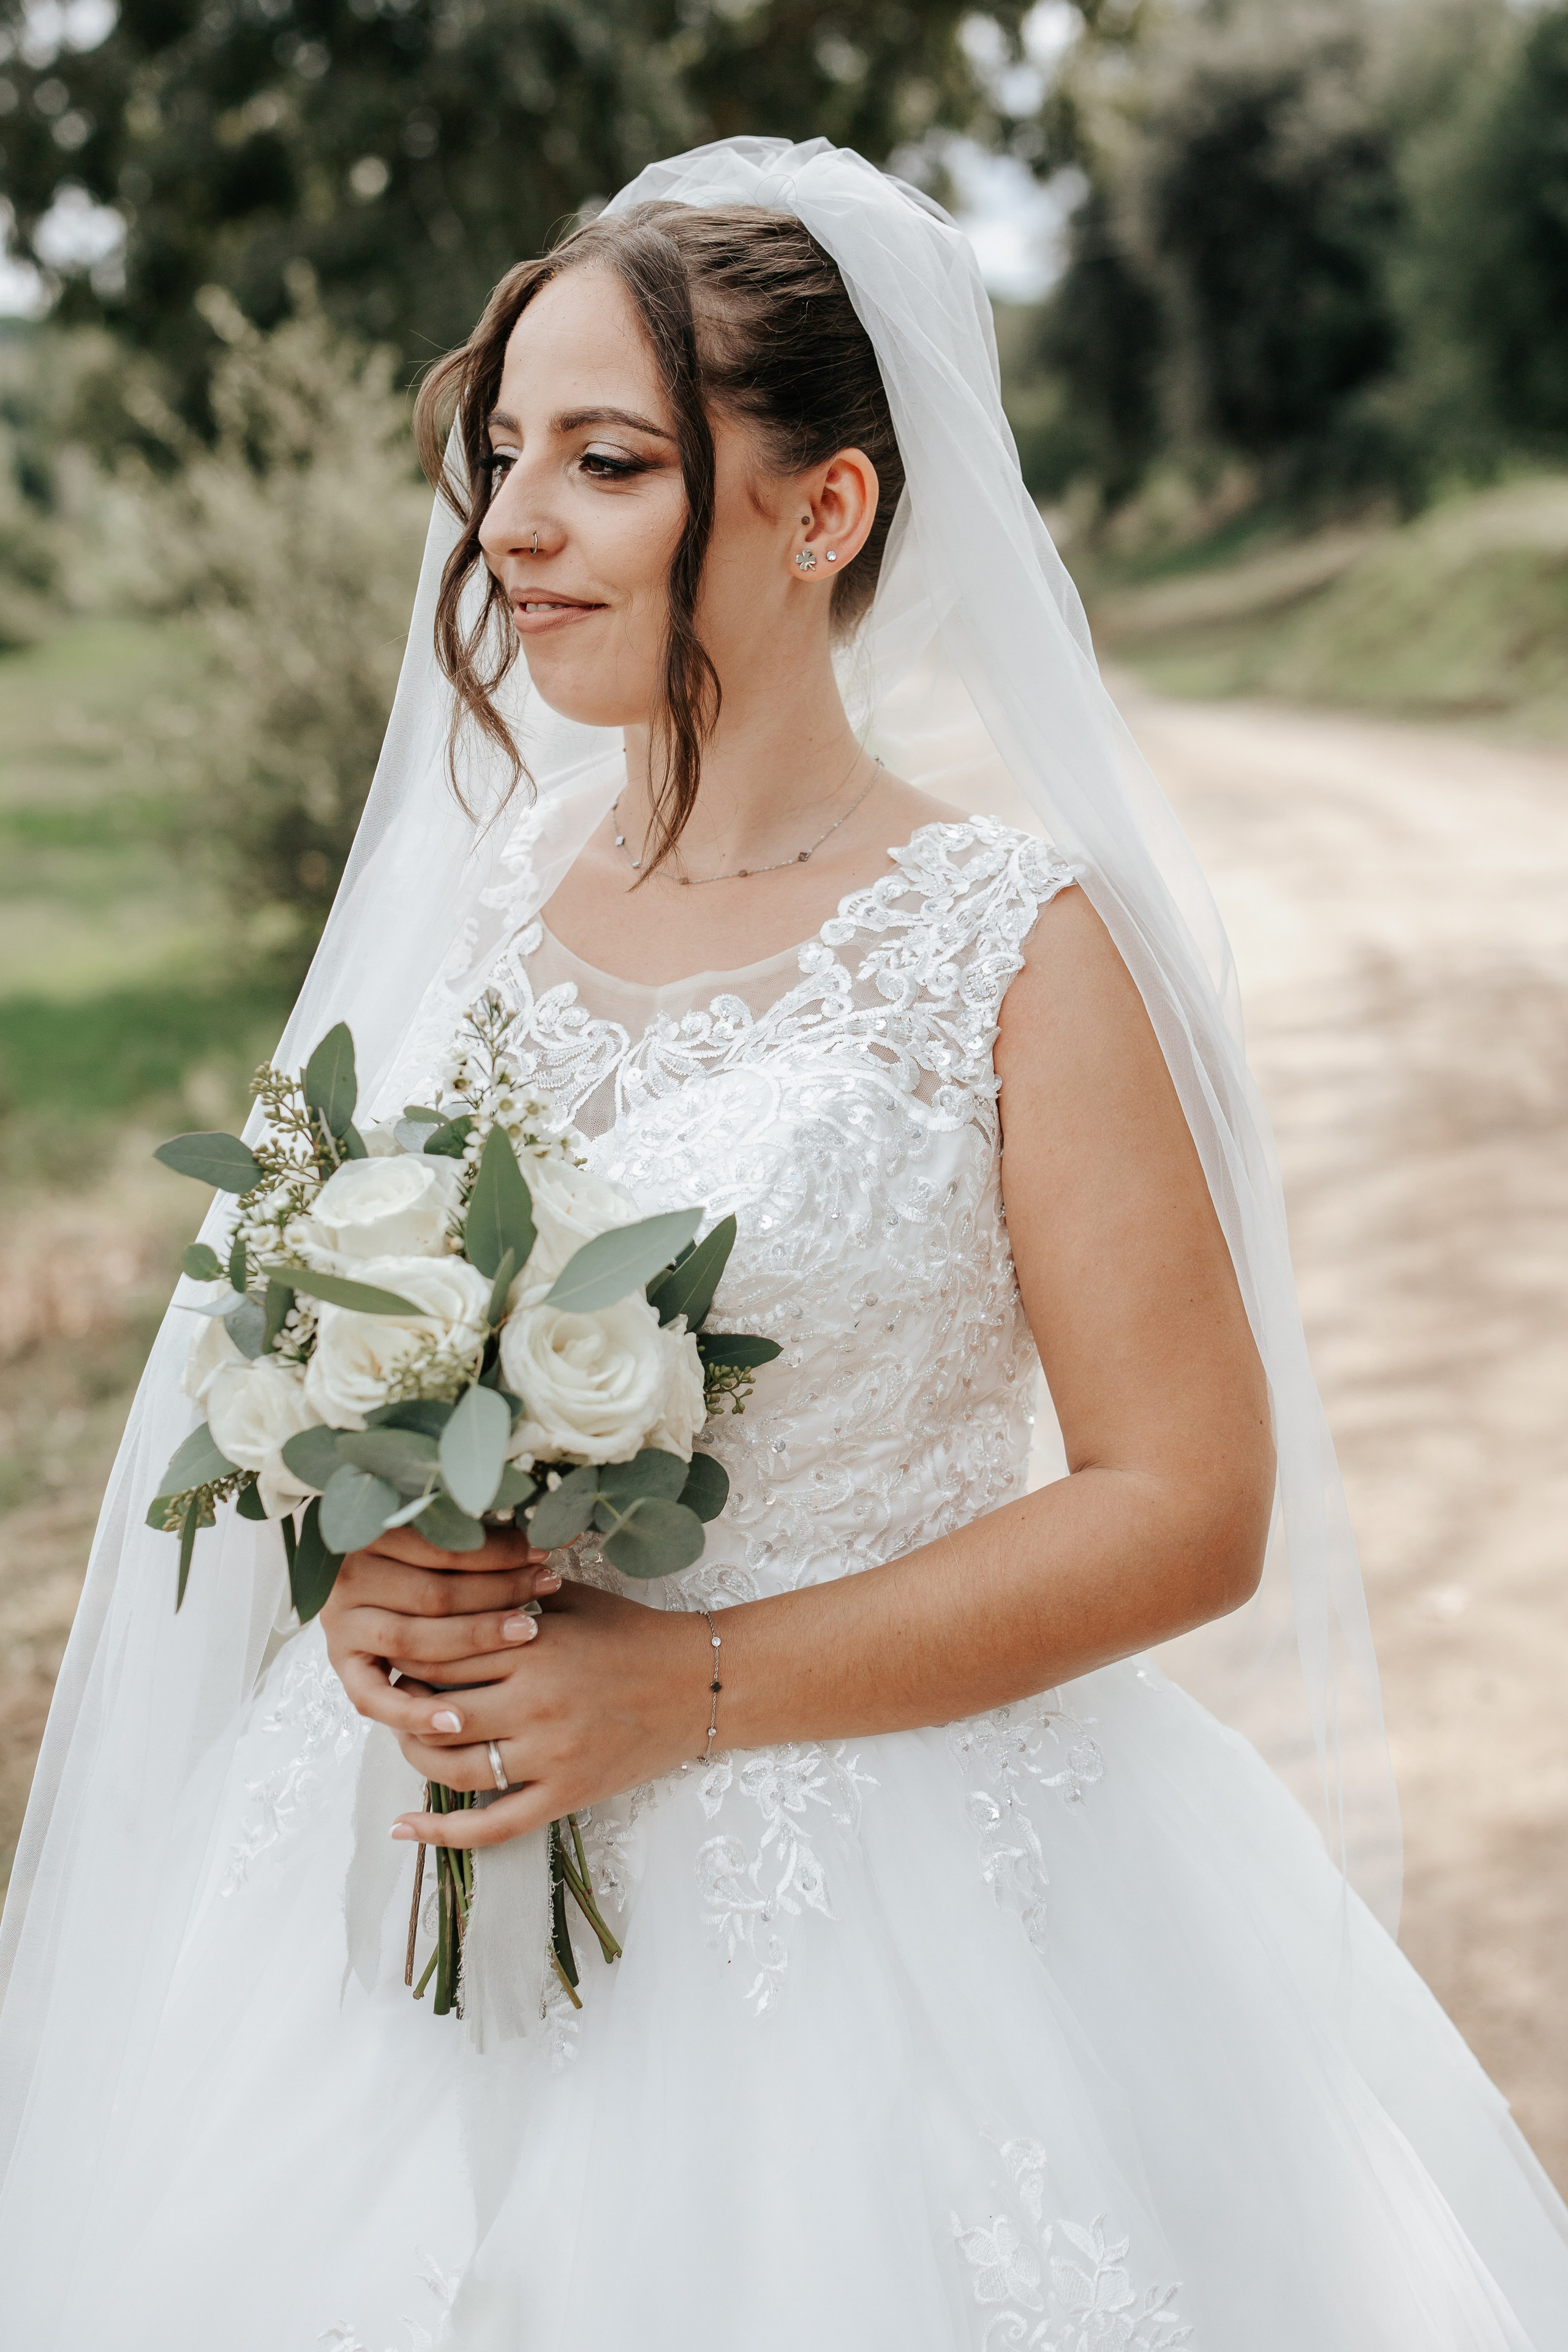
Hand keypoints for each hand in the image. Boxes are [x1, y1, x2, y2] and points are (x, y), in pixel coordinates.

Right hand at [321, 1523, 560, 1718]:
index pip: (441, 1548)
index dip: (498, 1551)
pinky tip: (458, 1722)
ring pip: (413, 1641)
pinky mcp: (345, 1668)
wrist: (354, 1581)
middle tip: (546, 1586)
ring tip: (527, 1632)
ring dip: (474, 1639)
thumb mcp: (436, 1532)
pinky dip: (416, 1712)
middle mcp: (348, 1581)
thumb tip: (559, 1529)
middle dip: (498, 1591)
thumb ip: (478, 1533)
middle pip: (433, 1594)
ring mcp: (343, 1628)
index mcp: (368, 1536)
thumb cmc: (420, 1554)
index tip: (541, 1552)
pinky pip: (374, 1699)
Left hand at [322, 1531, 712, 1847]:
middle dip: (403, 1707)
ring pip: (455, 1768)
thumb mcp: (576, 1599)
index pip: (443, 1652)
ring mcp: (551, 1754)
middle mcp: (536, 1701)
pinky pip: (493, 1825)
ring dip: (416, 1757)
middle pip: (437, 1712)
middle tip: (395, 1697)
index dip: (407, 1654)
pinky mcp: (567, 1794)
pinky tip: (402, 1827)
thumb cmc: (636, 1635)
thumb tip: (456, 1579)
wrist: (701, 1684)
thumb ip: (515, 1592)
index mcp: (535, 1644)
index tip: (392, 1652)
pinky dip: (442, 1832)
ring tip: (407, 1744)